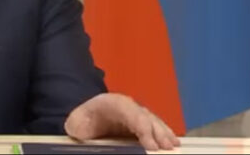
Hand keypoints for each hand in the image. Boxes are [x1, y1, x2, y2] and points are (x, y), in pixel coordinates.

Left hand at [64, 93, 179, 150]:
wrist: (83, 116)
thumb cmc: (80, 121)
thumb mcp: (76, 126)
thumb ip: (82, 131)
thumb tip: (87, 139)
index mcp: (109, 103)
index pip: (130, 112)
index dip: (142, 128)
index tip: (151, 145)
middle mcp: (126, 105)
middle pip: (145, 115)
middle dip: (157, 131)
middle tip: (167, 147)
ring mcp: (134, 112)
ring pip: (152, 119)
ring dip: (164, 132)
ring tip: (173, 144)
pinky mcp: (139, 121)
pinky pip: (153, 125)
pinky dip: (164, 132)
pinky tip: (172, 141)